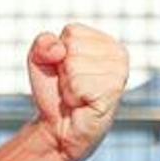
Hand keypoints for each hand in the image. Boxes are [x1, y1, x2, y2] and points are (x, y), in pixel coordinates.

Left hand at [27, 23, 128, 160]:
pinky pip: (78, 85)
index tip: (66, 71)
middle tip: (72, 87)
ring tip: (78, 96)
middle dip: (63, 71)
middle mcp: (118, 53)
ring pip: (74, 66)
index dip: (59, 53)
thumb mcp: (40, 61)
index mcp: (104, 41)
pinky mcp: (114, 91)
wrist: (59, 129)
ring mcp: (119, 73)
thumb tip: (60, 49)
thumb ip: (42, 43)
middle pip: (72, 48)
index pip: (71, 31)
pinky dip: (73, 97)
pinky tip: (82, 104)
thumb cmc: (55, 93)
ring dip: (68, 86)